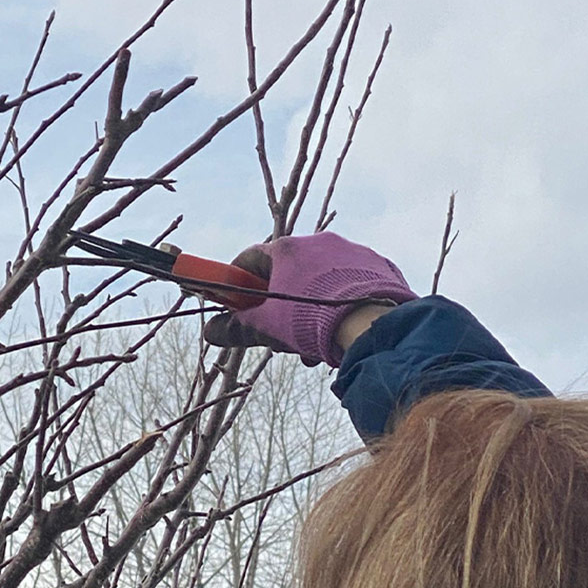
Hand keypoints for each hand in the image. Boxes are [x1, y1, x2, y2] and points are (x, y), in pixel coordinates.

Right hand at [203, 232, 416, 367]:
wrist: (372, 324)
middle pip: (287, 274)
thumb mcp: (267, 328)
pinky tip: (344, 331)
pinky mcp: (377, 265)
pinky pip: (351, 284)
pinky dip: (342, 305)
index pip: (250, 259)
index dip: (239, 284)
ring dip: (311, 312)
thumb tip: (209, 333)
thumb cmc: (311, 321)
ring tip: (316, 345)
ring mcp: (351, 251)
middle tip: (283, 338)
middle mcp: (318, 242)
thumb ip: (237, 328)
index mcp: (286, 249)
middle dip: (281, 309)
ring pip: (320, 282)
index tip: (238, 306)